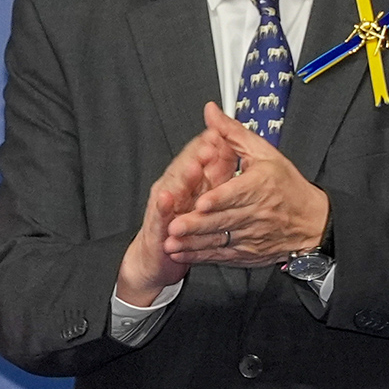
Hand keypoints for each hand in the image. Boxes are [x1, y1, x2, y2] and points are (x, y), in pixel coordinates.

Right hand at [117, 126, 235, 304]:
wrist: (158, 255)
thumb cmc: (183, 222)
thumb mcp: (204, 194)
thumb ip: (218, 169)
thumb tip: (230, 146)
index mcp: (191, 180)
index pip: (199, 156)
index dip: (210, 144)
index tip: (220, 132)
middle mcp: (176, 188)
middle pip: (186, 167)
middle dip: (197, 156)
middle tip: (209, 145)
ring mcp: (165, 205)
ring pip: (174, 188)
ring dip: (182, 177)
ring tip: (192, 167)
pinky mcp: (157, 225)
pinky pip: (161, 216)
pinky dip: (164, 207)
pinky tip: (167, 199)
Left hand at [164, 103, 329, 267]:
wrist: (312, 222)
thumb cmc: (287, 186)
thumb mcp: (264, 153)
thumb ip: (233, 133)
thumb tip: (212, 114)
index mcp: (259, 186)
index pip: (237, 193)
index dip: (218, 199)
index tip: (201, 203)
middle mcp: (255, 213)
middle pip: (222, 220)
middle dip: (196, 224)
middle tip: (173, 226)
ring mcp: (250, 235)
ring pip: (219, 240)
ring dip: (193, 243)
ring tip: (172, 242)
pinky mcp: (247, 252)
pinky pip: (221, 255)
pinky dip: (201, 256)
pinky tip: (182, 254)